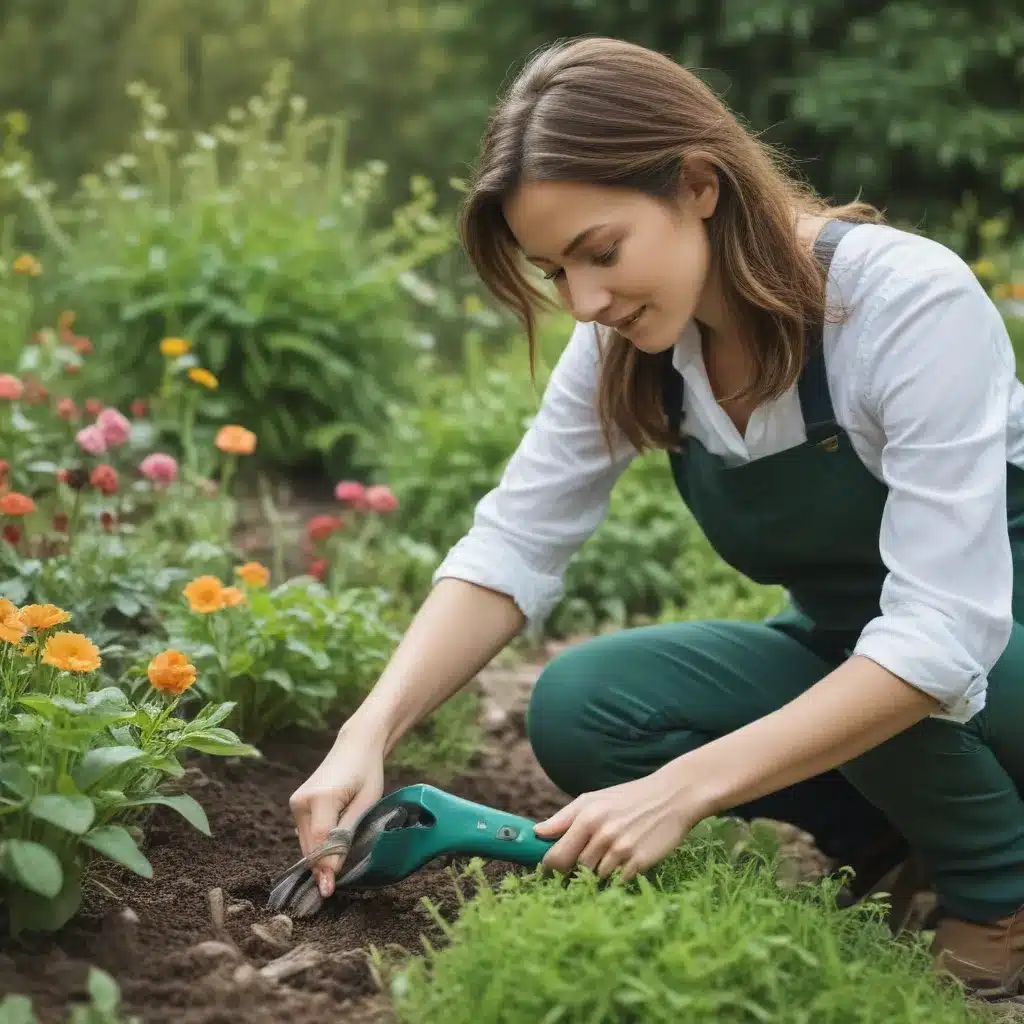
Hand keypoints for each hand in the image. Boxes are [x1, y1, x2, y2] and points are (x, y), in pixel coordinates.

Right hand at [288, 728, 384, 898]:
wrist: (356, 745)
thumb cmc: (367, 773)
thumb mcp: (364, 804)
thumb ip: (346, 836)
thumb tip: (331, 872)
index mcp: (321, 798)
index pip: (320, 843)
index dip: (325, 868)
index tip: (328, 892)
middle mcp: (301, 801)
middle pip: (309, 846)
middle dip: (321, 867)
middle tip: (332, 889)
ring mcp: (296, 802)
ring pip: (305, 842)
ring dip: (319, 857)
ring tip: (334, 872)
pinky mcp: (296, 804)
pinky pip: (305, 833)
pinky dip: (317, 844)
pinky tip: (330, 850)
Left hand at [532, 766, 710, 881]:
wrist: (671, 796)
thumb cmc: (628, 798)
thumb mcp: (593, 799)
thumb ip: (563, 818)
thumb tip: (537, 832)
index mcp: (587, 817)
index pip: (556, 856)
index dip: (549, 868)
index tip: (548, 872)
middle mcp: (602, 834)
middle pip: (576, 869)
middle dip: (576, 870)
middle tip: (583, 864)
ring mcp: (622, 849)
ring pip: (597, 877)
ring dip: (599, 873)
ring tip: (610, 856)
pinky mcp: (640, 862)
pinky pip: (618, 881)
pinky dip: (618, 877)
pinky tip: (625, 862)